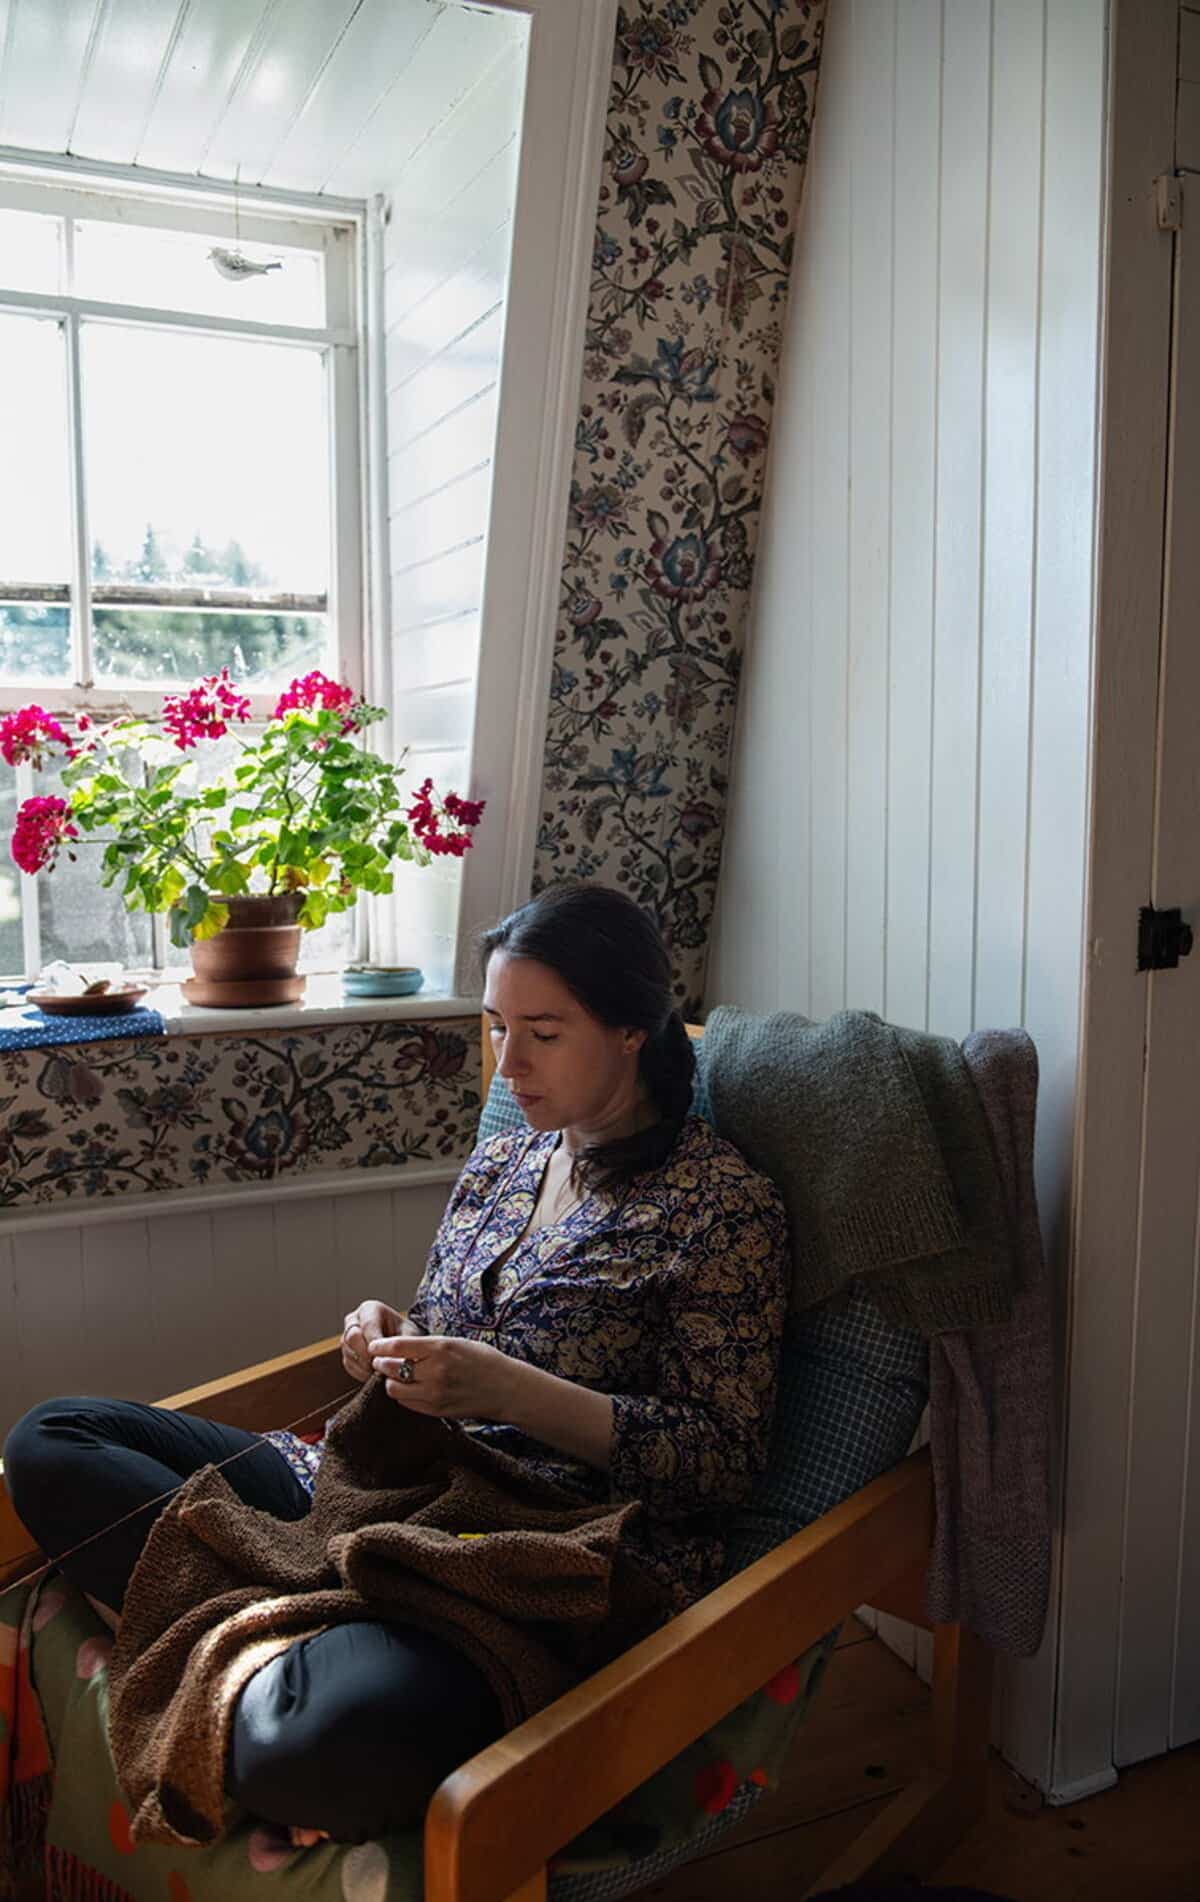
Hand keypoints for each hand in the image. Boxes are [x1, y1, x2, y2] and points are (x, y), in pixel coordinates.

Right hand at [342, 1300, 405, 1381]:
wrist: (403, 1344)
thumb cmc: (406, 1335)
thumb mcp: (409, 1335)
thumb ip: (402, 1345)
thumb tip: (395, 1362)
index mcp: (370, 1309)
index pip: (367, 1325)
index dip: (376, 1343)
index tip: (386, 1356)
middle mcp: (354, 1321)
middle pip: (352, 1337)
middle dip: (367, 1355)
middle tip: (382, 1366)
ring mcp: (347, 1337)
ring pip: (349, 1353)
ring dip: (365, 1366)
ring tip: (382, 1371)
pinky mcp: (347, 1353)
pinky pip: (350, 1365)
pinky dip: (362, 1373)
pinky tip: (376, 1374)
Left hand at [371, 1335, 520, 1421]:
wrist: (505, 1388)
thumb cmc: (482, 1360)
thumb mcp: (456, 1342)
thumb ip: (427, 1346)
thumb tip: (396, 1348)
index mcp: (440, 1348)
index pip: (397, 1346)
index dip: (380, 1347)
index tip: (374, 1347)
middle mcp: (435, 1371)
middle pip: (391, 1369)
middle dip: (382, 1364)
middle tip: (381, 1362)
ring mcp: (435, 1394)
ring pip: (395, 1389)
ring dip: (392, 1382)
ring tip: (397, 1376)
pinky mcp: (436, 1410)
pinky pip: (407, 1403)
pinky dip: (404, 1395)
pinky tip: (411, 1388)